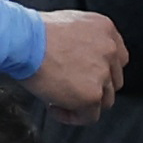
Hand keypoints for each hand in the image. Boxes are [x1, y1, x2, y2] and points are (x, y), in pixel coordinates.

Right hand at [26, 8, 125, 122]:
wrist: (24, 41)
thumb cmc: (34, 33)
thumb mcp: (70, 25)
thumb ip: (85, 42)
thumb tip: (82, 65)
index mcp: (106, 29)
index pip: (118, 58)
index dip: (102, 71)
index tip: (85, 77)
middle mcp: (110, 50)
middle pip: (114, 81)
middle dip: (94, 88)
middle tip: (69, 89)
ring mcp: (103, 73)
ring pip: (105, 100)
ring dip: (84, 103)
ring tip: (59, 98)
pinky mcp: (92, 94)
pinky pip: (90, 117)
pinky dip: (73, 117)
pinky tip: (54, 106)